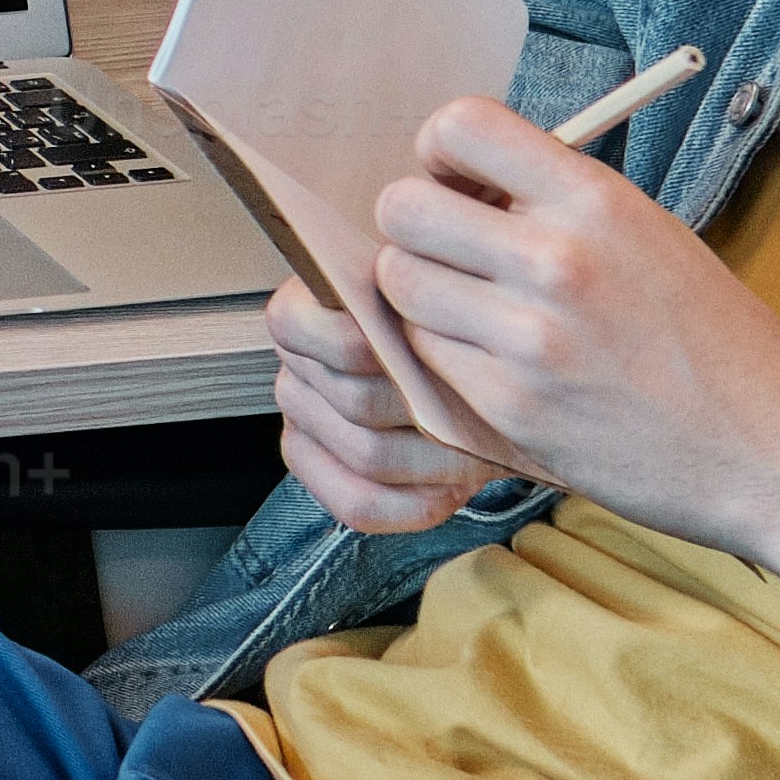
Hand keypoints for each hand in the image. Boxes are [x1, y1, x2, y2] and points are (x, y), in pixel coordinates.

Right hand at [263, 253, 507, 537]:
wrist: (471, 355)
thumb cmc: (452, 315)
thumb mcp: (445, 278)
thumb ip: (428, 275)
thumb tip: (431, 275)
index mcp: (303, 307)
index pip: (302, 326)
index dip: (363, 343)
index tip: (424, 342)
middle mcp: (296, 365)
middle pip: (354, 398)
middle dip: (429, 408)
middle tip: (484, 404)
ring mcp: (305, 421)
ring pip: (366, 455)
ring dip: (436, 459)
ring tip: (481, 445)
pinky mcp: (323, 471)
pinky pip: (358, 504)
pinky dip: (413, 504)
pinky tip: (450, 487)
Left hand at [358, 98, 779, 560]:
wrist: (771, 453)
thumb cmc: (718, 344)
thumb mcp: (652, 236)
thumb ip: (559, 204)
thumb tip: (469, 187)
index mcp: (596, 200)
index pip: (462, 126)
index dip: (441, 152)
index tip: (461, 184)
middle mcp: (556, 258)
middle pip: (404, 208)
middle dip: (418, 228)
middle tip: (453, 255)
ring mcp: (528, 338)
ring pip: (401, 285)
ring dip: (424, 296)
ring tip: (475, 315)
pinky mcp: (509, 408)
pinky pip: (427, 358)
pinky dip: (446, 359)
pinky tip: (496, 367)